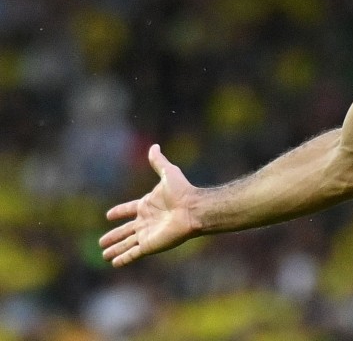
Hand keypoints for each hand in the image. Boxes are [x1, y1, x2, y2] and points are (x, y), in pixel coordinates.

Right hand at [99, 144, 197, 266]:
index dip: (120, 211)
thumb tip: (154, 146)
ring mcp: (147, 234)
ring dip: (115, 250)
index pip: (129, 209)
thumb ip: (159, 162)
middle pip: (125, 231)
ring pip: (126, 244)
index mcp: (148, 205)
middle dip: (114, 236)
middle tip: (101, 242)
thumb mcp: (168, 173)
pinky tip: (114, 264)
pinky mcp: (149, 245)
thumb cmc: (182, 191)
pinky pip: (133, 253)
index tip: (109, 215)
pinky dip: (123, 259)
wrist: (193, 209)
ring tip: (103, 255)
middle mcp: (146, 221)